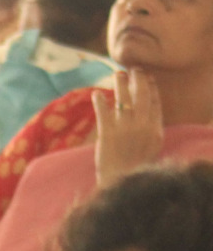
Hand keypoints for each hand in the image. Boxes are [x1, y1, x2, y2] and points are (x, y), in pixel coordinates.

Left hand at [93, 69, 165, 185]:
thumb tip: (150, 111)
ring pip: (124, 100)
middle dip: (139, 80)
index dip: (151, 88)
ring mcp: (125, 129)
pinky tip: (96, 93)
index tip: (148, 78)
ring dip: (121, 84)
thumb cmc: (135, 166)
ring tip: (118, 74)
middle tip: (134, 69)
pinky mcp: (107, 134)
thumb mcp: (152, 147)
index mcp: (155, 129)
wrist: (121, 180)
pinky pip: (103, 112)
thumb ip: (152, 129)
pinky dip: (100, 101)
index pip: (155, 103)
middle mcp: (142, 126)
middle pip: (142, 97)